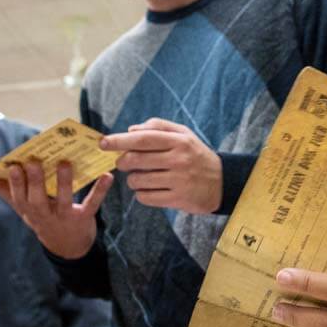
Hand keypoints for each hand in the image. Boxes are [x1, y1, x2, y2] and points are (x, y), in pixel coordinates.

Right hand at [0, 161, 111, 258]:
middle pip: (38, 199)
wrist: (68, 248)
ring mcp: (65, 217)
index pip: (19, 197)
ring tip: (65, 163)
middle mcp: (45, 215)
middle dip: (34, 181)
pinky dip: (99, 190)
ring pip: (63, 200)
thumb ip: (8, 194)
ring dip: (64, 182)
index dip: (15, 183)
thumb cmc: (44, 219)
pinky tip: (107, 177)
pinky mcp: (84, 218)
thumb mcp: (25, 210)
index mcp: (30, 210)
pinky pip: (92, 204)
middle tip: (33, 162)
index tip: (12, 166)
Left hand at [100, 118, 221, 213]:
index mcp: (179, 141)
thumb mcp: (184, 135)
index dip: (119, 140)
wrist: (223, 183)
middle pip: (136, 160)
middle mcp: (178, 160)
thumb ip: (158, 127)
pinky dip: (142, 194)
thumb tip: (130, 130)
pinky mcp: (178, 199)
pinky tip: (150, 189)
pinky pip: (146, 198)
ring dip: (132, 179)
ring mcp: (178, 181)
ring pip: (138, 180)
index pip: (143, 139)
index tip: (103, 142)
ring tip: (141, 177)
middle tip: (123, 162)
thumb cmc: (197, 155)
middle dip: (122, 162)